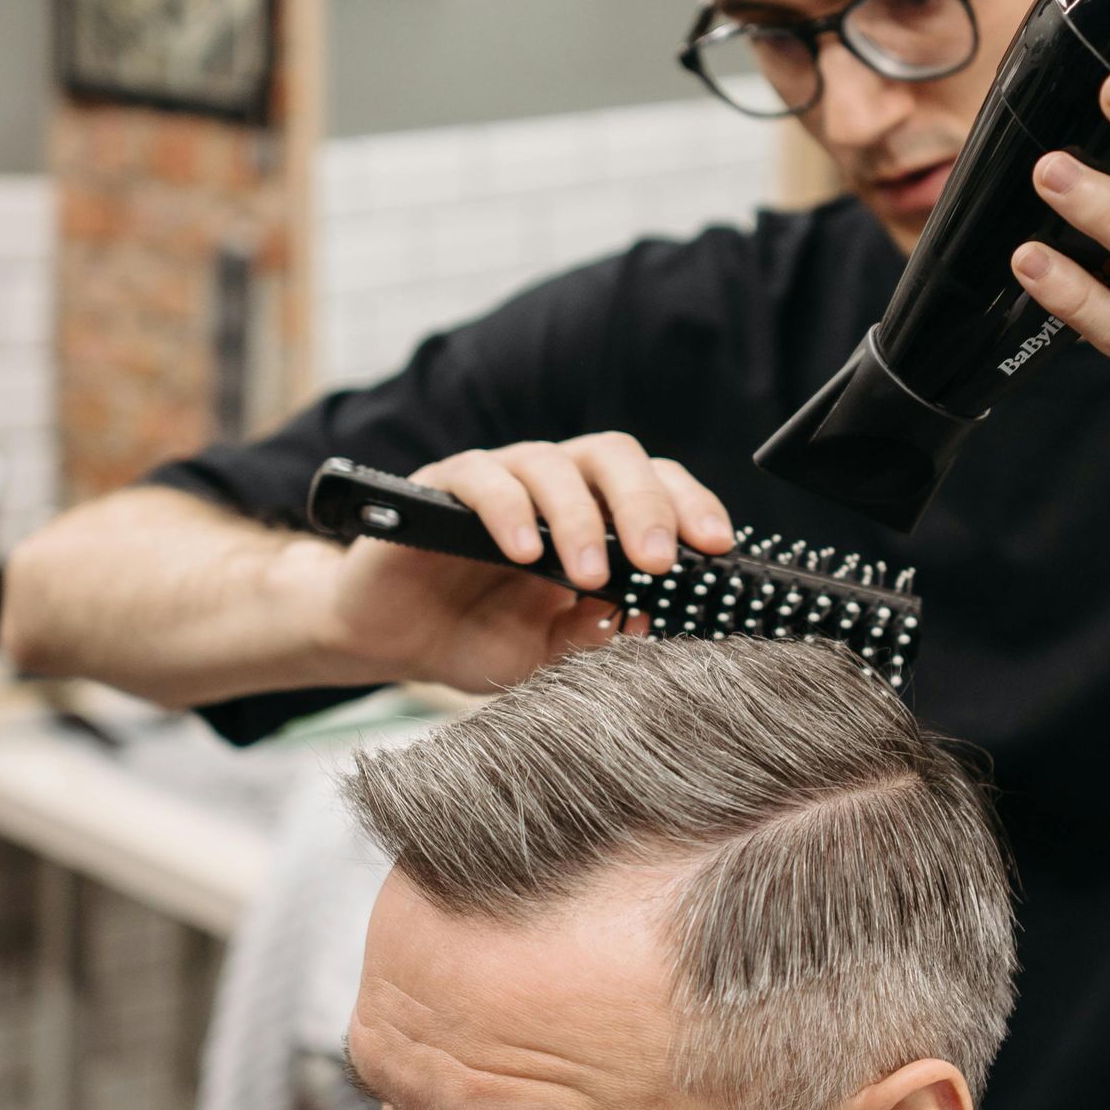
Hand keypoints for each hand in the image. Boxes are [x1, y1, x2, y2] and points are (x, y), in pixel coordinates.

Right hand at [321, 432, 733, 694]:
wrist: (391, 638)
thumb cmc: (476, 636)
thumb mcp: (548, 653)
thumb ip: (593, 636)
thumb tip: (643, 619)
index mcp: (591, 514)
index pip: (654, 485)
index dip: (690, 505)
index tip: (718, 547)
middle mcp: (551, 485)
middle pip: (613, 456)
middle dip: (646, 504)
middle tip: (661, 560)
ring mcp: (498, 479)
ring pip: (551, 463)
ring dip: (578, 517)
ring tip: (589, 577)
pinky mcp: (442, 486)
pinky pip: (481, 478)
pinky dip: (508, 511)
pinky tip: (523, 553)